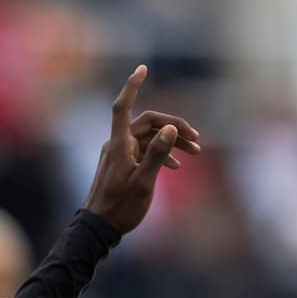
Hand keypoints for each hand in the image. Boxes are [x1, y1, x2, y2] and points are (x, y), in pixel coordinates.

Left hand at [83, 65, 201, 235]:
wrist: (99, 229)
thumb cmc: (119, 208)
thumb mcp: (143, 183)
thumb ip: (158, 155)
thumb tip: (170, 129)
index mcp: (119, 144)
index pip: (123, 107)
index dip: (132, 86)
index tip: (143, 68)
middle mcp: (118, 144)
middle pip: (148, 124)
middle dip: (174, 127)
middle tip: (197, 139)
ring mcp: (120, 155)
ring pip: (149, 138)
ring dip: (172, 142)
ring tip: (195, 153)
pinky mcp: (122, 165)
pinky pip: (144, 151)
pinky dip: (161, 154)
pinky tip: (177, 167)